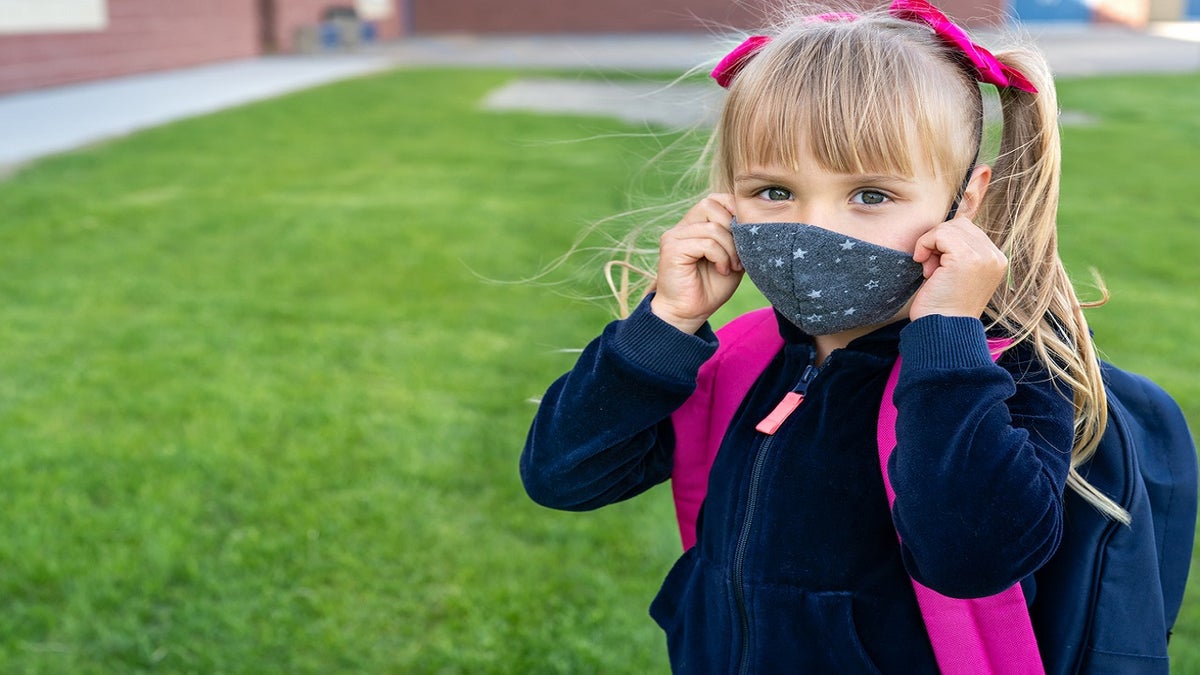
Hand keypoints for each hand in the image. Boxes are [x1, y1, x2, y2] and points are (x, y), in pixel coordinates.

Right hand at [650, 194, 742, 333]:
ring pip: (713, 228)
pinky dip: (720, 257)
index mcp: (695, 224)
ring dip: (729, 249)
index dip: (734, 210)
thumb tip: (751, 220)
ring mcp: (674, 236)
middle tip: (739, 255)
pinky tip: (722, 270)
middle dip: (732, 229)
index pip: (715, 199)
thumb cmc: (710, 288)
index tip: (745, 235)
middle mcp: (682, 226)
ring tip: (732, 267)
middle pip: (711, 205)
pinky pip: (706, 243)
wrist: (688, 313)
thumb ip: (737, 237)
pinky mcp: (672, 249)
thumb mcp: (732, 257)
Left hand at [909, 217, 1006, 320]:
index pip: (967, 230)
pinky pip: (940, 233)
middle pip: (958, 225)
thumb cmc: (943, 306)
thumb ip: (958, 251)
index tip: (938, 268)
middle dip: (938, 243)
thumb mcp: (957, 274)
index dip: (945, 244)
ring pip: (948, 227)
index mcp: (996, 260)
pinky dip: (925, 245)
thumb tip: (942, 229)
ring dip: (931, 246)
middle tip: (932, 269)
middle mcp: (995, 256)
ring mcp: (984, 256)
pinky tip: (925, 268)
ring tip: (931, 272)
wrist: (944, 330)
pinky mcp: (967, 258)